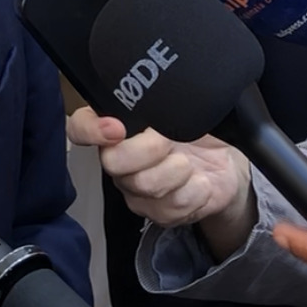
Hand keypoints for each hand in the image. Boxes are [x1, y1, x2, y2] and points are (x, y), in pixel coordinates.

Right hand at [66, 107, 253, 251]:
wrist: (226, 162)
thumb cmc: (199, 130)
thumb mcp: (184, 106)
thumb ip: (161, 99)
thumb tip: (154, 94)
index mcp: (116, 128)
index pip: (80, 128)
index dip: (90, 130)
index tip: (116, 128)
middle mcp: (118, 159)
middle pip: (113, 162)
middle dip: (149, 149)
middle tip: (171, 140)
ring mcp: (135, 189)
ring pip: (143, 185)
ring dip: (177, 170)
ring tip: (189, 163)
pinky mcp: (157, 212)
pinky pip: (168, 207)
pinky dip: (194, 191)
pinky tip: (200, 182)